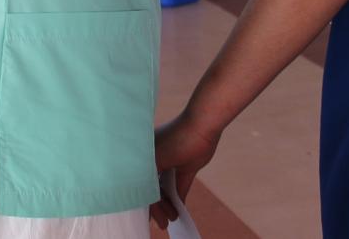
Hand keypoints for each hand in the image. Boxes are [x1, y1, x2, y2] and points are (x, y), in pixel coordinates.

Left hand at [150, 111, 220, 228]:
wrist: (203, 125)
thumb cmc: (198, 140)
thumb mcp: (187, 169)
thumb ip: (179, 186)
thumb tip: (178, 204)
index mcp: (153, 153)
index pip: (149, 181)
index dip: (155, 199)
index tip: (162, 213)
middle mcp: (145, 155)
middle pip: (145, 187)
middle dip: (155, 208)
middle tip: (163, 223)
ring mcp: (146, 157)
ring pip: (146, 190)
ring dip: (158, 209)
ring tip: (168, 221)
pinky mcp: (151, 161)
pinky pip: (150, 189)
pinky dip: (158, 204)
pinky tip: (168, 214)